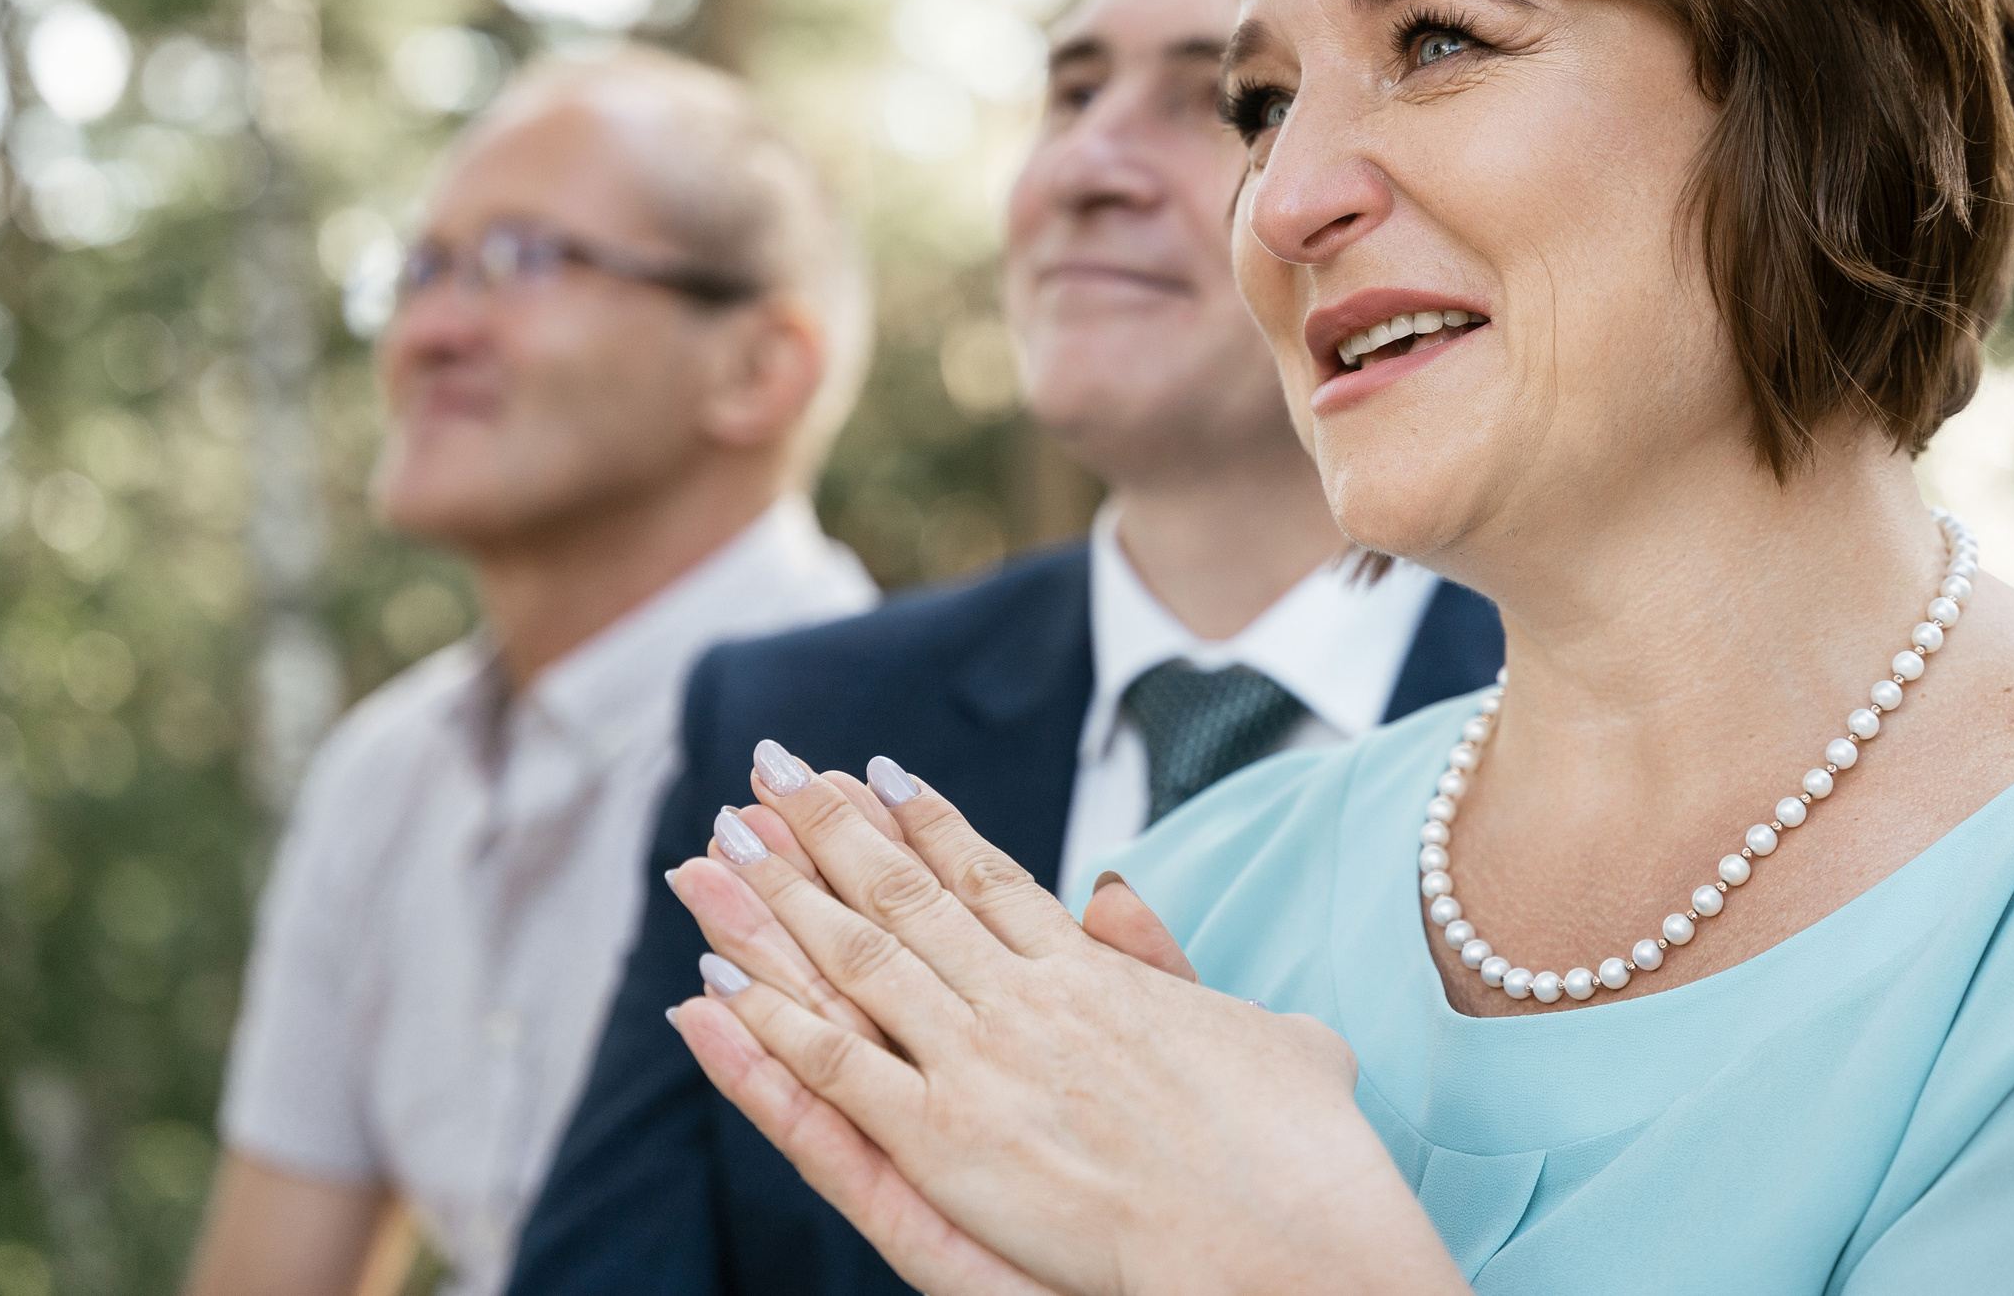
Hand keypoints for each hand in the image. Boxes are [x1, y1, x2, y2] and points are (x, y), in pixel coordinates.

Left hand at [665, 746, 1464, 1295]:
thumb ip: (1169, 963)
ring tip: (711, 848)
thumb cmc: (1302, 1152)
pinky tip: (714, 987)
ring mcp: (981, 1069)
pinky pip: (835, 1075)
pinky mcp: (947, 1148)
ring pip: (851, 964)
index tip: (868, 772)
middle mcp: (1024, 1002)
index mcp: (1092, 974)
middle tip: (764, 773)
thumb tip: (1115, 893)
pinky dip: (769, 1030)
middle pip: (900, 895)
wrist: (1290, 1240)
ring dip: (772, 904)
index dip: (920, 821)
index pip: (984, 875)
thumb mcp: (1259, 1029)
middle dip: (824, 831)